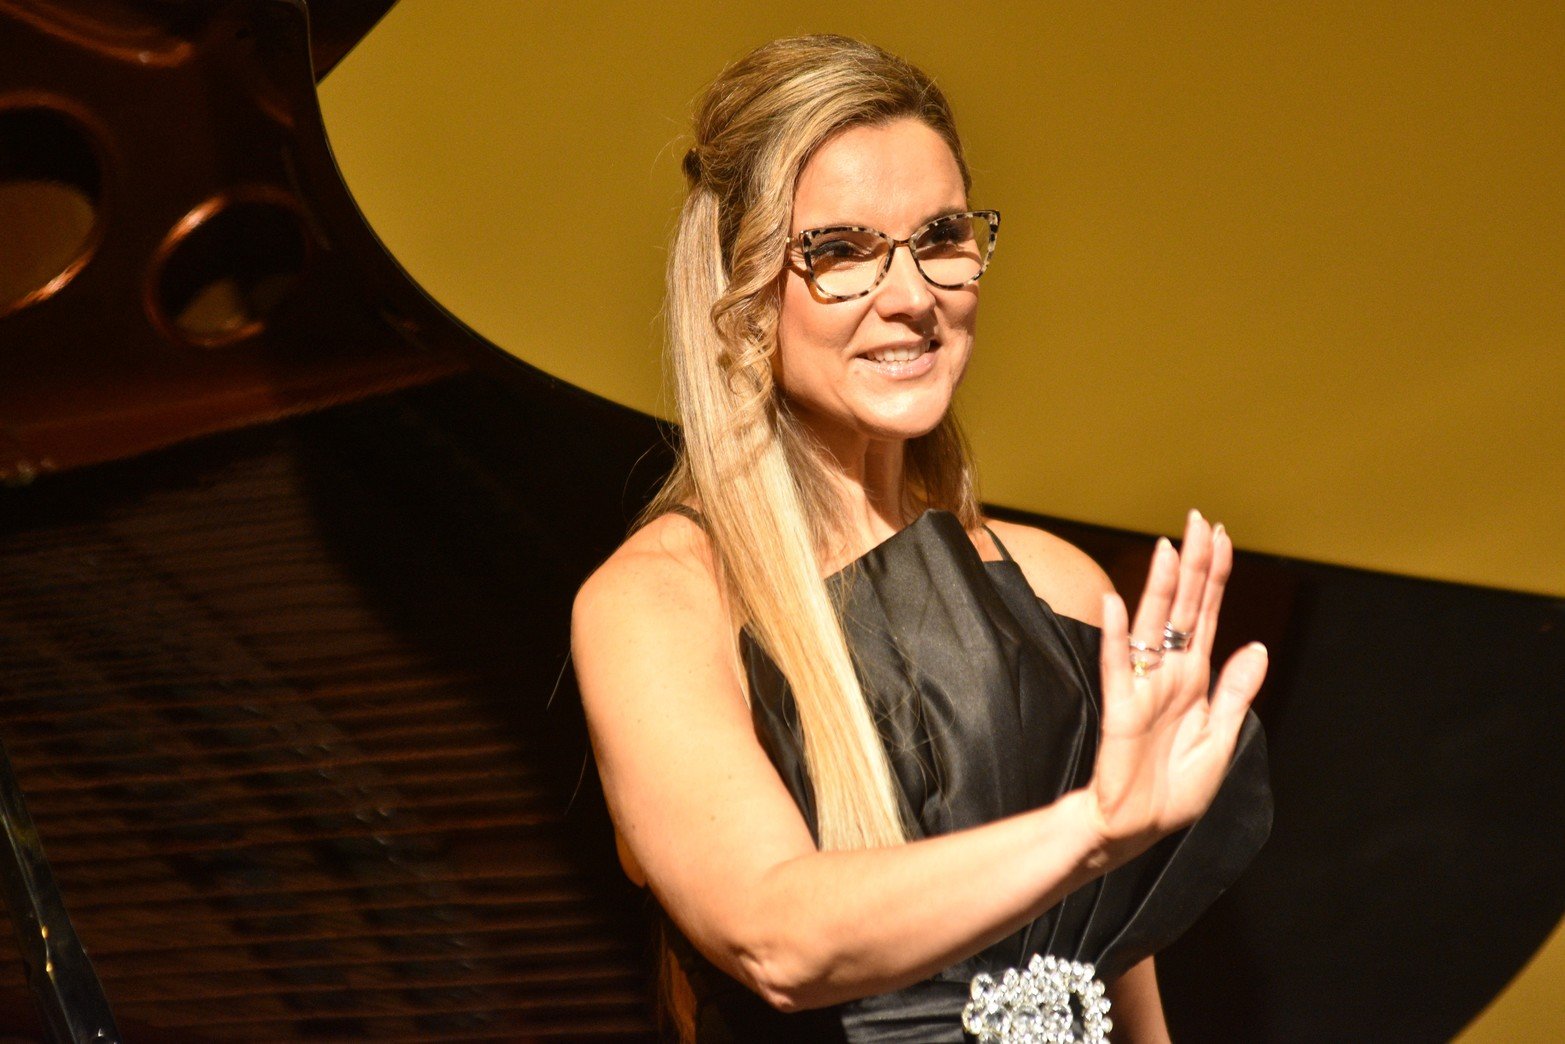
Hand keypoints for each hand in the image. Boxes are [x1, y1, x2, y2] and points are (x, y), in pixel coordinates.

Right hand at [1086, 510, 1267, 857]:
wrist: (1138, 827)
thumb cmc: (1176, 789)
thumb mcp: (1221, 740)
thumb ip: (1235, 692)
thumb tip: (1257, 644)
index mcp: (1195, 679)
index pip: (1208, 615)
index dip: (1216, 575)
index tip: (1221, 535)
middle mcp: (1169, 673)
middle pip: (1182, 608)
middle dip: (1193, 565)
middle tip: (1198, 519)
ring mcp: (1143, 687)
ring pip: (1152, 626)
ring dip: (1160, 588)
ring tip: (1169, 549)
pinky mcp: (1121, 709)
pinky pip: (1118, 666)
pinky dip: (1116, 635)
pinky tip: (1117, 603)